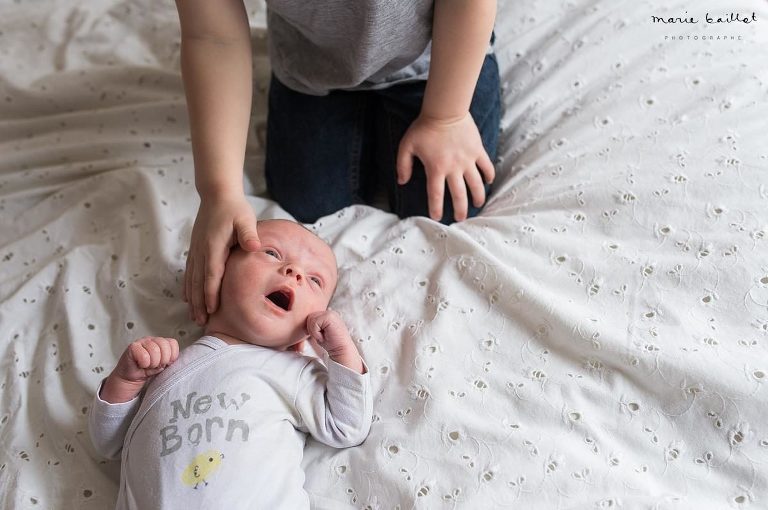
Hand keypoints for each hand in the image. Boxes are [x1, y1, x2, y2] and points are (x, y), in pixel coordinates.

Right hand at [101, 337, 179, 402]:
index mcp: (161, 342)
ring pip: (155, 350)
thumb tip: (172, 360)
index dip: (171, 356)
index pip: (173, 343)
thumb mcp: (162, 366)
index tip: (166, 363)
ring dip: (153, 363)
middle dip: (162, 360)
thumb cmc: (147, 371)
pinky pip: (144, 355)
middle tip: (156, 365)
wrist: (130, 378)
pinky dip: (144, 363)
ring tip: (148, 366)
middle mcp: (152, 339)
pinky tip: (141, 365)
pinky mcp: (132, 347)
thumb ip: (169, 360)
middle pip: (165, 345)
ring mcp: (142, 341)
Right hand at [185, 194, 259, 324]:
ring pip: (191, 279)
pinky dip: (188, 286)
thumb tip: (255, 246)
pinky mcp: (196, 248)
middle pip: (198, 282)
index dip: (211, 293)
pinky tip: (188, 297)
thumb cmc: (234, 207)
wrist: (217, 194)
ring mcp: (196, 250)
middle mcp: (201, 251)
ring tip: (194, 316)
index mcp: (214, 246)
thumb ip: (248, 233)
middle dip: (200, 303)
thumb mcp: (245, 219)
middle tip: (202, 322)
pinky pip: (189, 271)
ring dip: (192, 298)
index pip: (212, 274)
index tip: (212, 310)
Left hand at [305, 310, 363, 372]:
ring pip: (310, 319)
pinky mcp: (330, 317)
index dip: (311, 328)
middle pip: (309, 317)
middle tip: (321, 336)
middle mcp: (329, 312)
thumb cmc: (330, 343)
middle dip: (312, 329)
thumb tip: (302, 322)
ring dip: (314, 331)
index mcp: (327, 314)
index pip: (310, 317)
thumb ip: (313, 325)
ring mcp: (330, 313)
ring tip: (323, 336)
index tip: (320, 336)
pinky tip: (324, 336)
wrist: (341, 350)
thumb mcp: (319, 332)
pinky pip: (314, 323)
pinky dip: (316, 332)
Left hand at [397, 112, 494, 221]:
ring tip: (478, 205)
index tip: (437, 218)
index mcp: (436, 169)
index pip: (436, 195)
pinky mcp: (477, 151)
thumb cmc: (424, 127)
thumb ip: (403, 165)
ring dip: (478, 197)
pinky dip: (488, 175)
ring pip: (476, 184)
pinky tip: (488, 182)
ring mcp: (468, 160)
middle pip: (459, 195)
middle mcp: (454, 168)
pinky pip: (486, 166)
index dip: (436, 208)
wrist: (445, 109)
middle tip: (461, 219)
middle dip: (460, 210)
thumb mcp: (407, 145)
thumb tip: (402, 182)